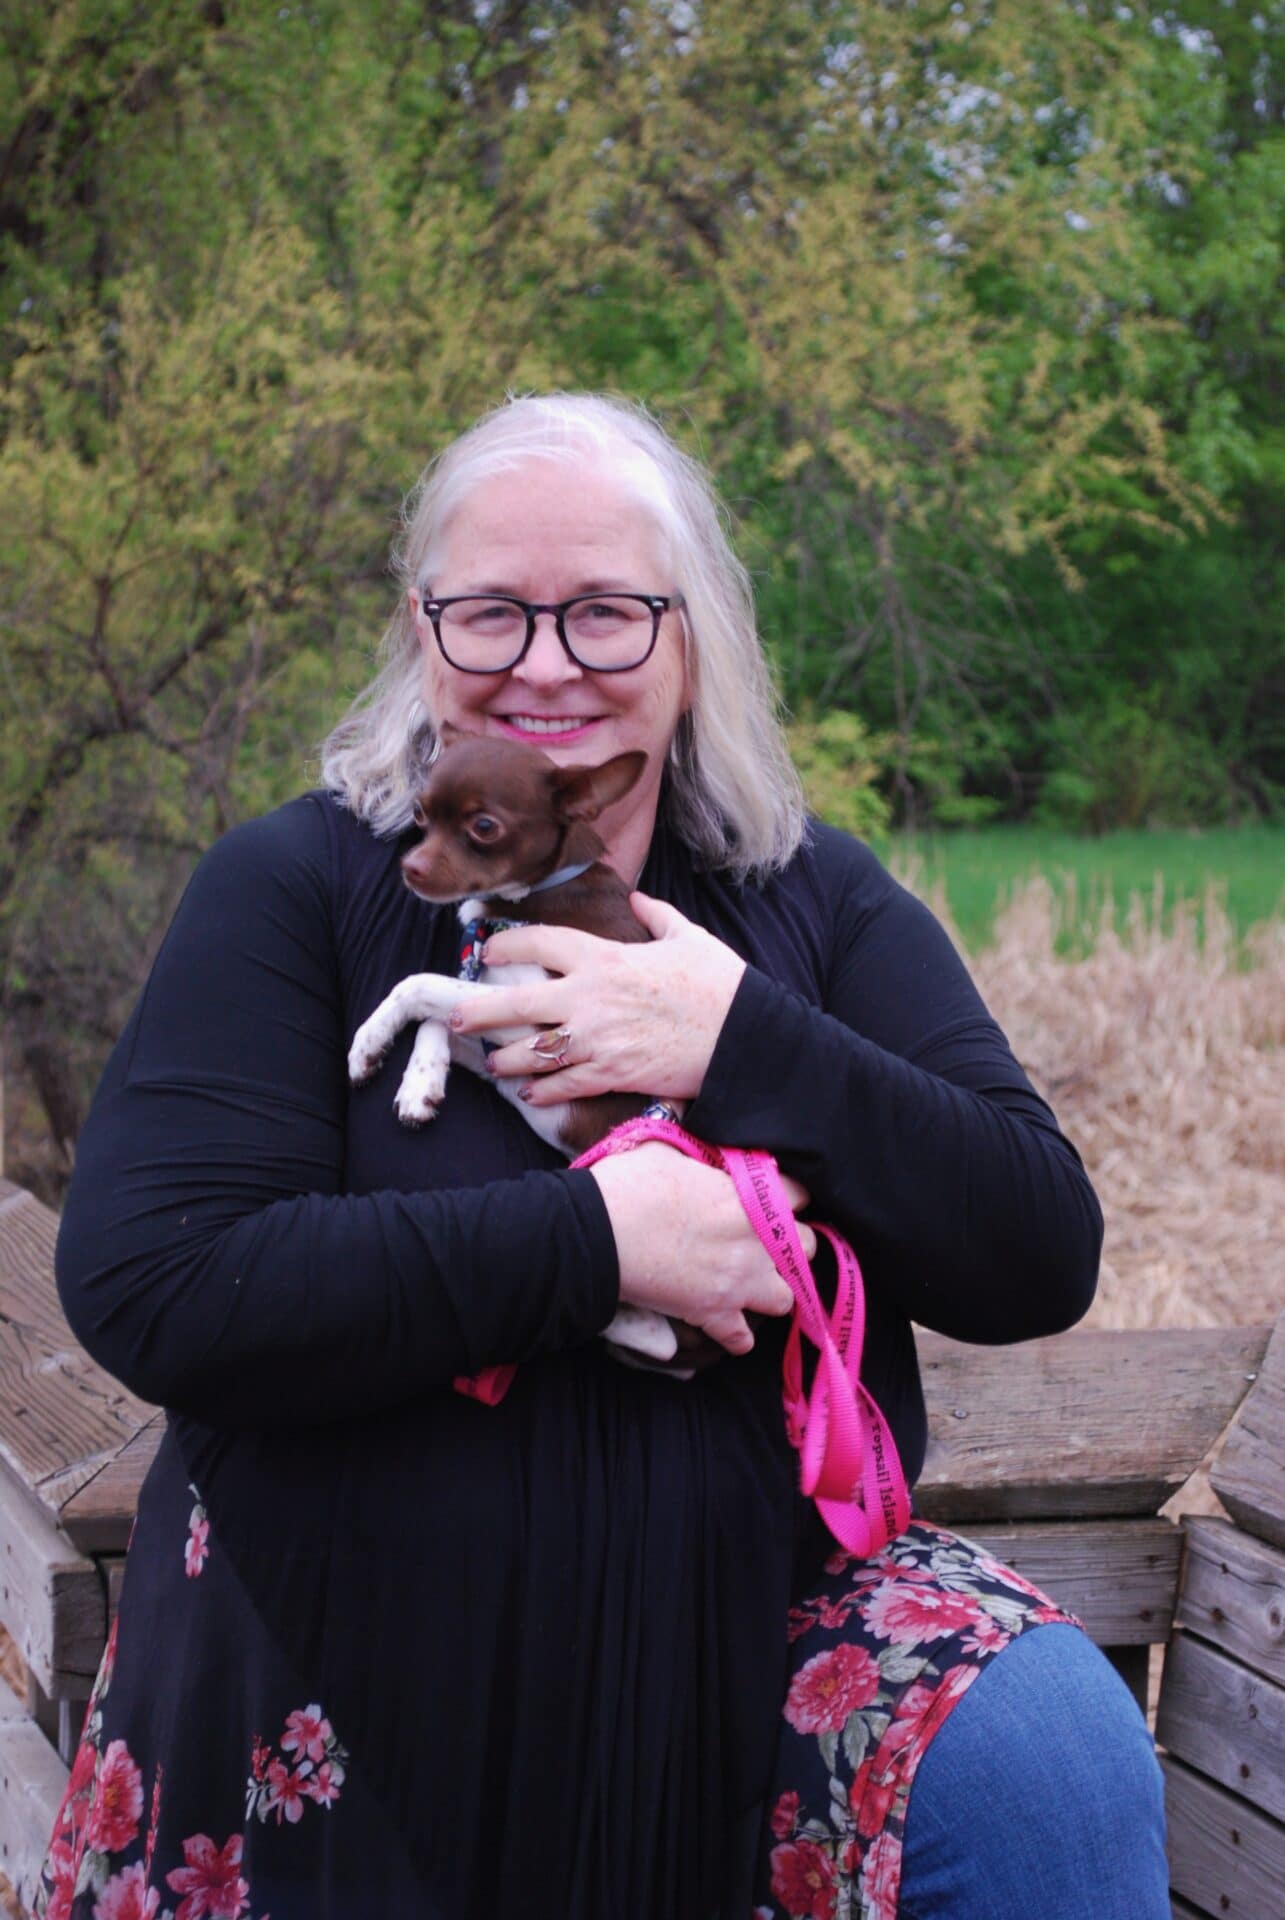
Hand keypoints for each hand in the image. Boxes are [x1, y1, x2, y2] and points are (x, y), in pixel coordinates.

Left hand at [449, 893, 745, 1105]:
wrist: (743, 1038)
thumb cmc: (718, 985)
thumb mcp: (688, 938)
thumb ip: (657, 915)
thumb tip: (639, 900)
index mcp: (603, 957)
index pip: (538, 943)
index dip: (504, 944)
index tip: (487, 949)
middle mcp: (588, 998)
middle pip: (515, 1002)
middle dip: (479, 1011)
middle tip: (457, 1017)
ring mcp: (595, 1039)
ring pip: (530, 1051)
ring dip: (506, 1059)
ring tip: (494, 1064)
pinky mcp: (608, 1074)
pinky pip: (561, 1084)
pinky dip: (541, 1090)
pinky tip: (529, 1092)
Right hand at [587, 1143, 810, 1355]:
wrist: (597, 1233)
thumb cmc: (629, 1184)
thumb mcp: (662, 1145)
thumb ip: (686, 1136)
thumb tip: (679, 1111)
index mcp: (748, 1196)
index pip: (799, 1193)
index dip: (787, 1194)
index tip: (773, 1196)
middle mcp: (755, 1241)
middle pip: (805, 1245)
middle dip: (790, 1243)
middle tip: (766, 1240)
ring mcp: (738, 1281)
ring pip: (785, 1297)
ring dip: (772, 1291)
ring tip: (753, 1283)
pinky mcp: (712, 1313)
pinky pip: (741, 1339)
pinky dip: (736, 1335)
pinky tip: (727, 1324)